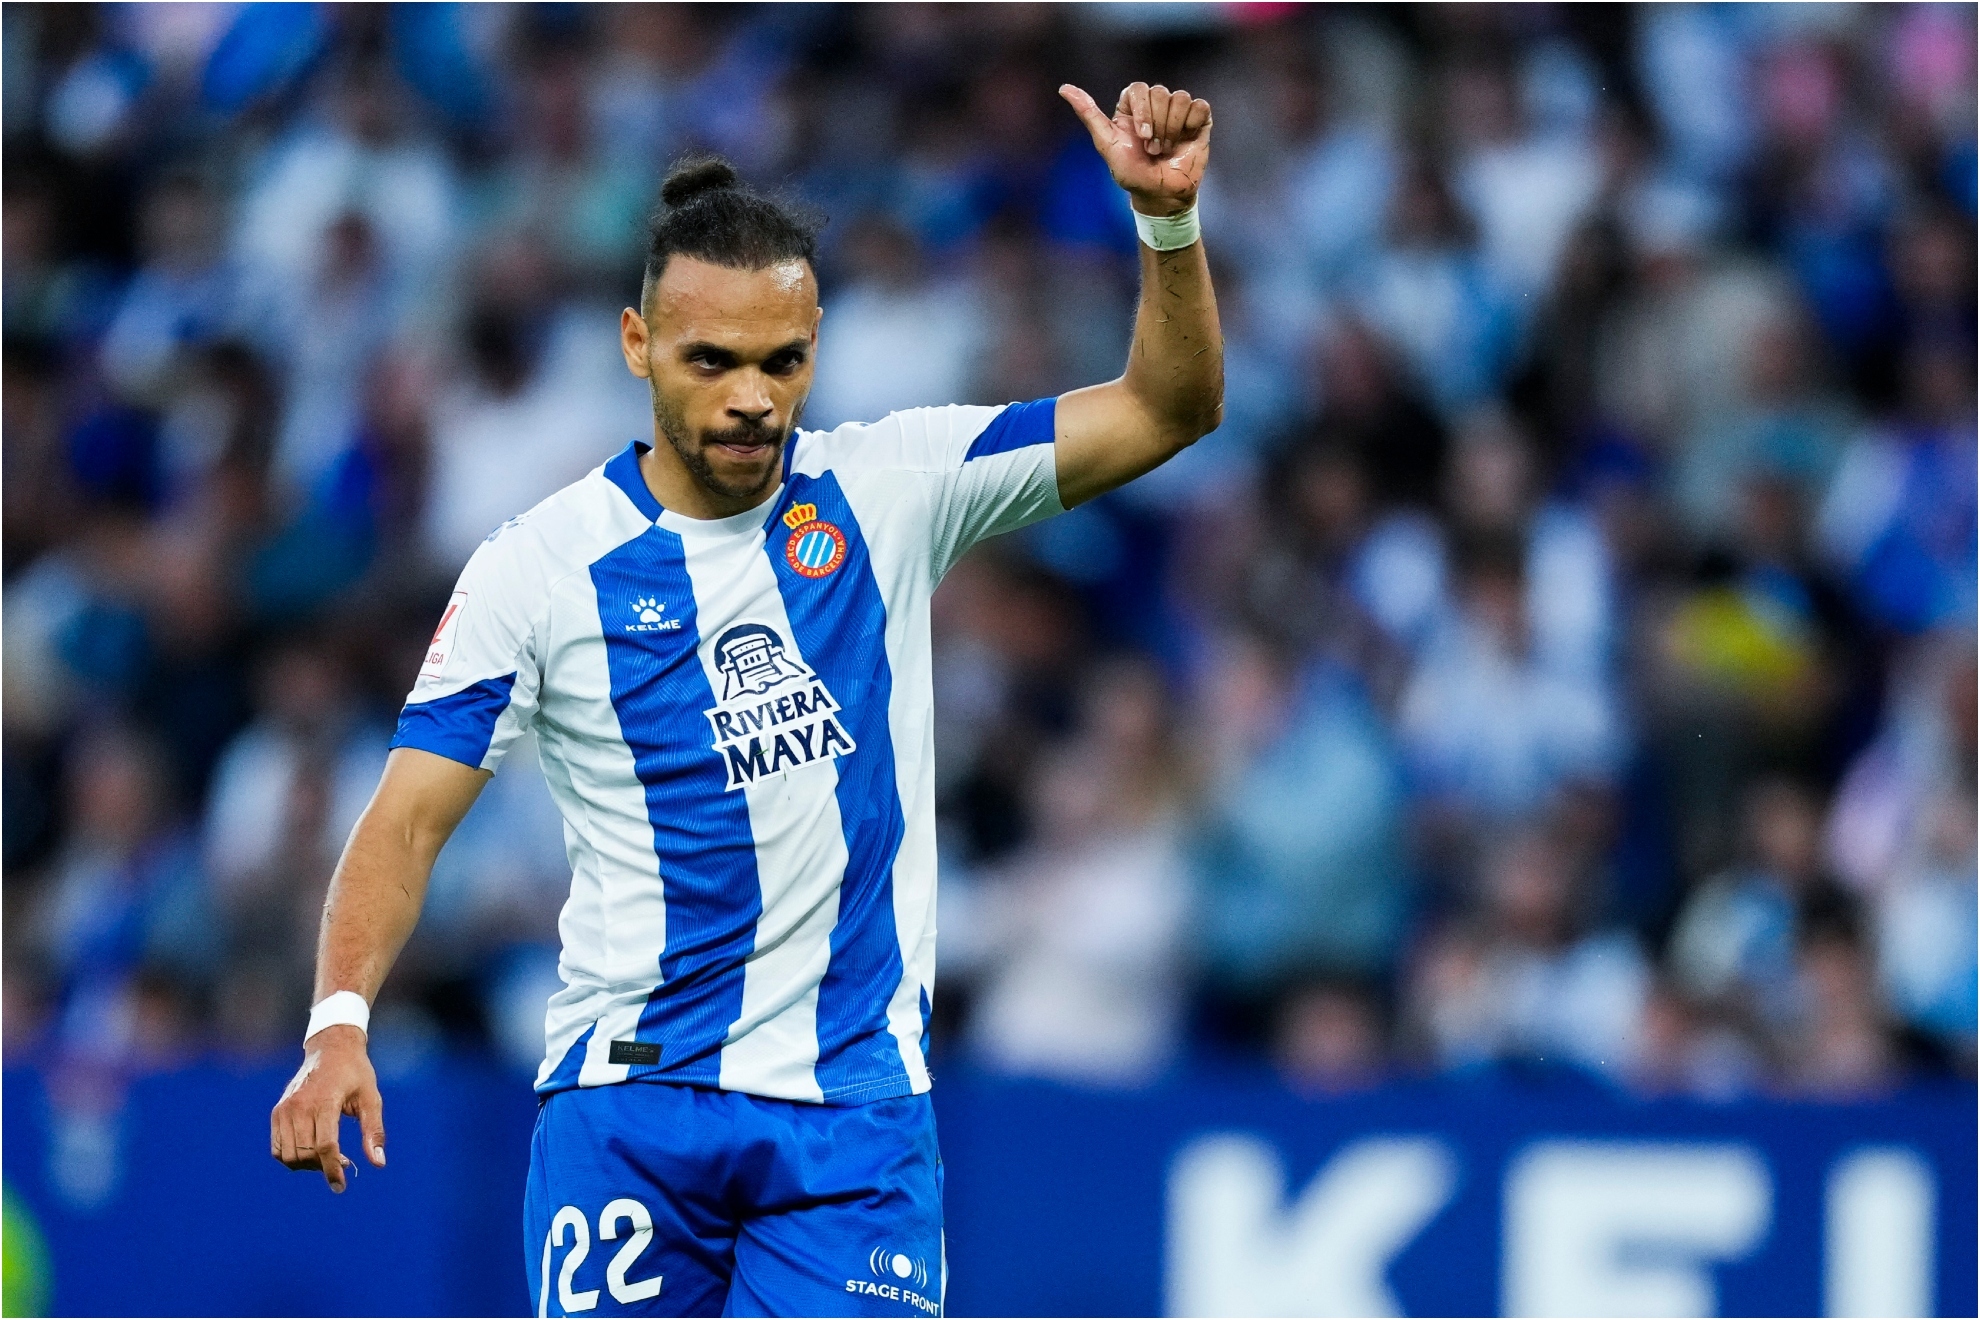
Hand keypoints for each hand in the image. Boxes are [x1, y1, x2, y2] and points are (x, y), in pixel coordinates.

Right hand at [270, 1025, 385, 1192]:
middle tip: (345, 1162)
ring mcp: (284, 1109)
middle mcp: (299, 1106)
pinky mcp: (277, 1112)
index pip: (325, 1147)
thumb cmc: (355, 1073)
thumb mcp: (371, 1098)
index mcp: (325, 1101)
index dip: (333, 1170)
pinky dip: (292, 1158)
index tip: (341, 1186)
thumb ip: (373, 1131)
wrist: (330, 1049)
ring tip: (329, 1157)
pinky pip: (278, 1149)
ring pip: (289, 1156)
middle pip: (306, 1155)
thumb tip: (378, 1163)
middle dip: (324, 1167)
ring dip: (308, 1166)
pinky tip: (312, 1153)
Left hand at [1060, 81, 1211, 216]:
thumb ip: (1088, 114)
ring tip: (1167, 149)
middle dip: (1157, 126)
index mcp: (1131, 107)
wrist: (1161, 195)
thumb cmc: (1132, 173)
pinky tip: (1185, 141)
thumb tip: (1063, 88)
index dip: (1142, 111)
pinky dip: (1192, 124)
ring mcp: (1177, 112)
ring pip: (1180, 98)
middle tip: (1153, 150)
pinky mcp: (1198, 121)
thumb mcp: (1107, 144)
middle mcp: (1155, 106)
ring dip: (1173, 129)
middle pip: (1160, 92)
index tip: (1142, 136)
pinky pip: (1199, 106)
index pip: (1139, 89)